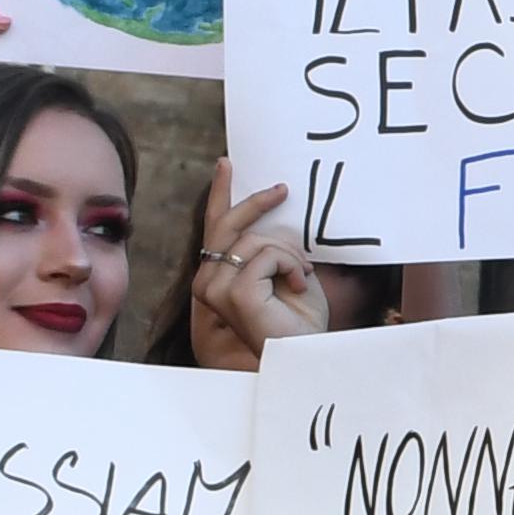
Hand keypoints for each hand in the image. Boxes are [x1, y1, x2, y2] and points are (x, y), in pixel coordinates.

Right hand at [186, 169, 325, 372]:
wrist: (305, 350)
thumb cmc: (297, 317)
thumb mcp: (285, 270)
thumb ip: (272, 246)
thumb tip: (277, 208)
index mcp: (218, 275)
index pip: (215, 228)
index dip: (220, 194)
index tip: (226, 163)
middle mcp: (208, 281)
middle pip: (228, 225)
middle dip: (257, 203)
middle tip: (282, 189)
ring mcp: (216, 289)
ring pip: (255, 240)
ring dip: (289, 254)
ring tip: (301, 277)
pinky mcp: (233, 294)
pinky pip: (266, 256)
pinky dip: (290, 266)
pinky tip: (298, 286)